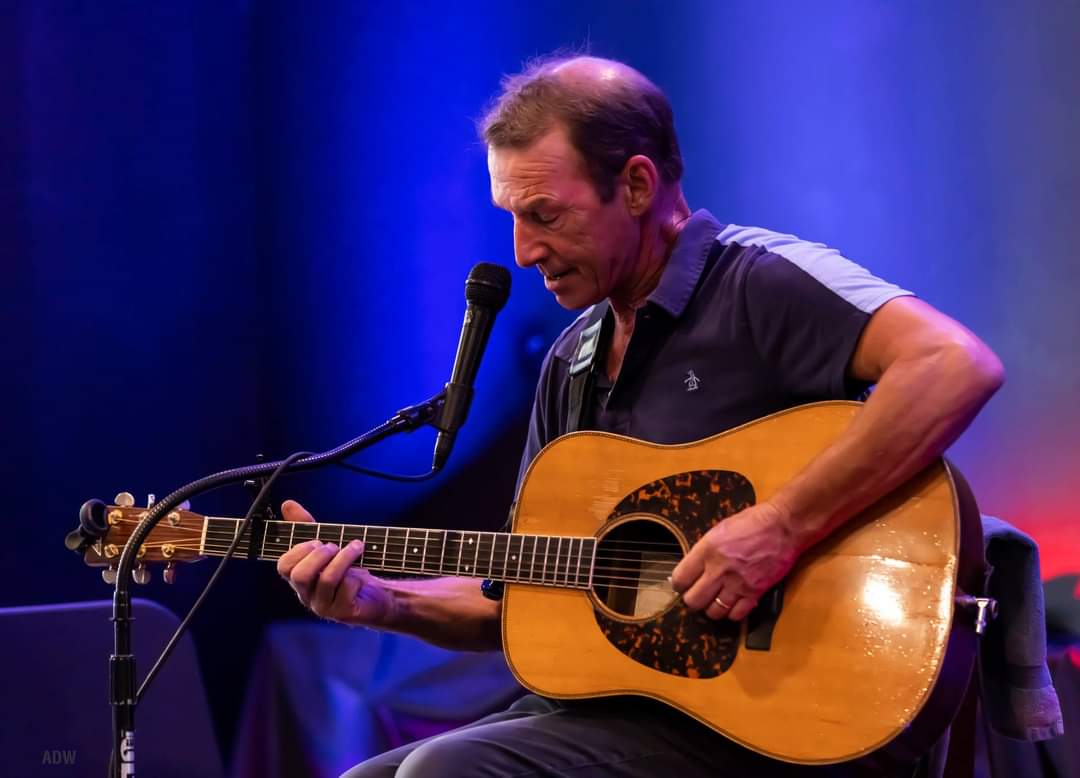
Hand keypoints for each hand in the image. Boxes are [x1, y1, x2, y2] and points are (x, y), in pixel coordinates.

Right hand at [275, 500, 395, 627]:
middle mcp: (307, 596)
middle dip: (319, 554)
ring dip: (344, 558)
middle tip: (335, 546)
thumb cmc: (348, 569)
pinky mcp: (343, 613)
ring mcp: (324, 607)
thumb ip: (306, 527)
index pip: (284, 566)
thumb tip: (287, 504)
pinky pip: (346, 589)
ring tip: (356, 548)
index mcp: (299, 580)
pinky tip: (362, 577)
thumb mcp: (327, 545)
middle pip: (300, 575)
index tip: (317, 541)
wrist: (378, 595)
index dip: (299, 550)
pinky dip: (356, 577)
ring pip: (326, 579)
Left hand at [670, 502, 797, 620]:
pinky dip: (731, 613)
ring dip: (711, 608)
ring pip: (713, 611)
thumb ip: (703, 551)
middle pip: (693, 600)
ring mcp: (737, 583)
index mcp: (707, 550)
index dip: (679, 584)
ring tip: (714, 601)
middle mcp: (719, 569)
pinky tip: (731, 604)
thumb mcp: (718, 531)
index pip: (680, 578)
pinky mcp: (755, 592)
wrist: (782, 526)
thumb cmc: (752, 523)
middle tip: (697, 594)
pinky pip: (736, 615)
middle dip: (692, 600)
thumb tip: (691, 569)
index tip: (682, 584)